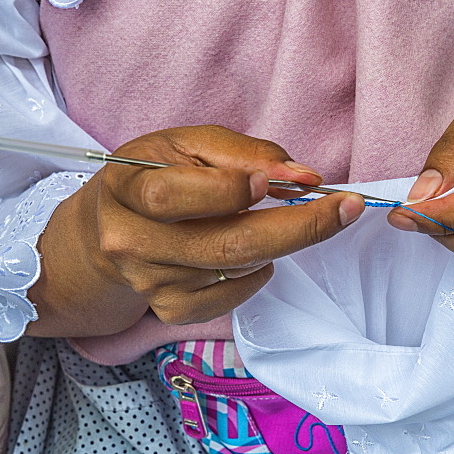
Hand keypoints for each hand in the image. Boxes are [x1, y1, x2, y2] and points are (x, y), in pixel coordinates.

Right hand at [28, 126, 364, 335]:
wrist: (107, 231)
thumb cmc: (156, 175)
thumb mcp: (187, 144)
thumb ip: (244, 153)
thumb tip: (304, 177)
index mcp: (127, 187)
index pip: (174, 196)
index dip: (230, 189)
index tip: (280, 179)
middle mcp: (131, 242)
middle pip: (224, 244)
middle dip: (298, 227)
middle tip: (346, 208)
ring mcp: (150, 283)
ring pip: (237, 269)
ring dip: (280, 243)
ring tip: (290, 219)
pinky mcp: (170, 310)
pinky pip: (232, 298)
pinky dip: (258, 273)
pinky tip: (253, 252)